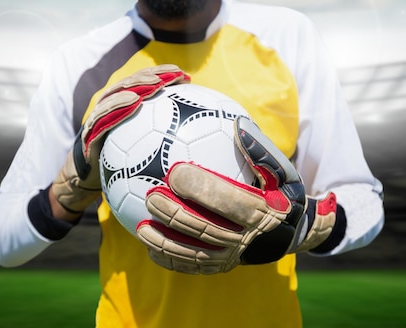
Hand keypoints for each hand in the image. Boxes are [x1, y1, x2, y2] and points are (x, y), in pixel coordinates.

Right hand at [50, 64, 189, 214]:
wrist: (86, 180)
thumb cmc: (117, 167)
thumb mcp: (143, 153)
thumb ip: (160, 142)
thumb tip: (195, 144)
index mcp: (123, 108)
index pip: (143, 85)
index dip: (162, 75)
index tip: (183, 75)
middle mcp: (110, 108)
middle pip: (132, 84)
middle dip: (153, 75)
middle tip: (173, 74)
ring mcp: (98, 117)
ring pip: (117, 93)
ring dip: (137, 84)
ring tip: (156, 83)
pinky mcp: (89, 130)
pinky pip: (105, 113)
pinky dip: (119, 104)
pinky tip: (135, 102)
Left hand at [137, 116, 342, 273]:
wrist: (292, 231)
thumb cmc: (280, 192)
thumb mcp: (280, 170)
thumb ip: (259, 150)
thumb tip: (238, 125)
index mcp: (262, 212)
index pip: (227, 200)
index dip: (200, 187)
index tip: (175, 171)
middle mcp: (246, 239)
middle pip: (205, 228)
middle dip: (175, 213)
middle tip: (152, 196)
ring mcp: (233, 256)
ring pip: (194, 254)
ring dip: (166, 242)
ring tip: (142, 228)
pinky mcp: (222, 267)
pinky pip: (192, 267)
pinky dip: (171, 260)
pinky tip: (149, 248)